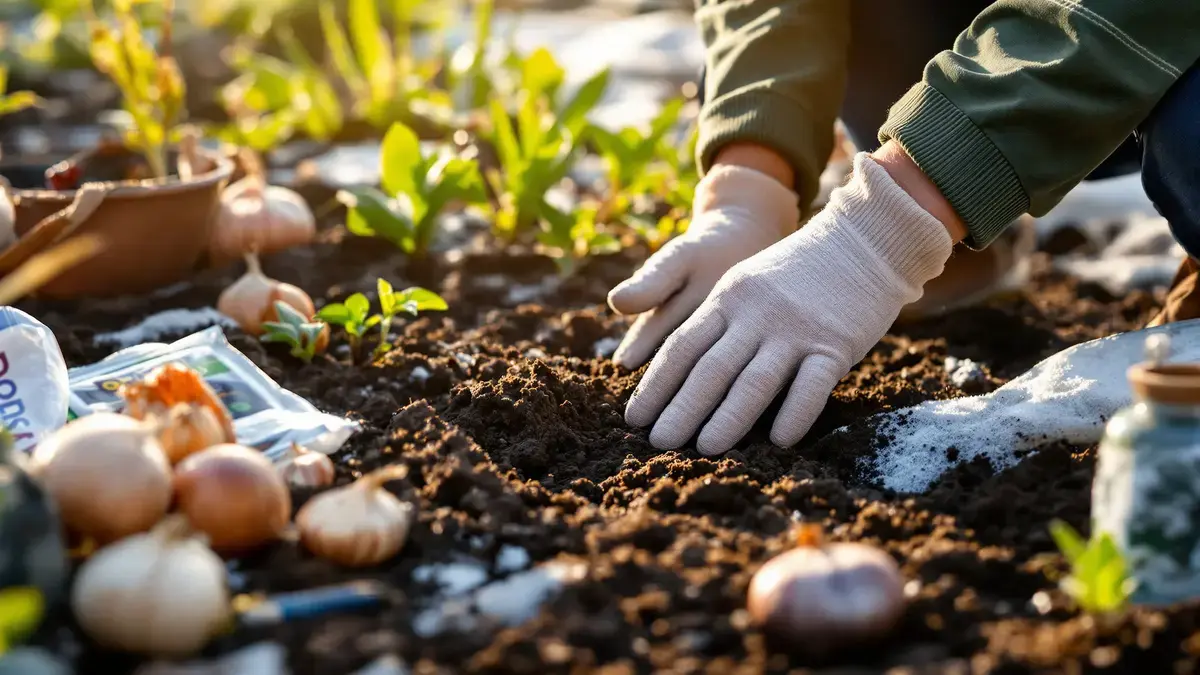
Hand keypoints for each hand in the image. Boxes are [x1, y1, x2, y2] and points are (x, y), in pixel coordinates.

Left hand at [625, 153, 954, 454]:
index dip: (656, 385)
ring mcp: (796, 330)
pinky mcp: (835, 343)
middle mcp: (756, 315)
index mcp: (728, 299)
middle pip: (712, 367)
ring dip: (729, 417)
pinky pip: (812, 384)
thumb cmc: (799, 273)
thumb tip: (680, 370)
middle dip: (681, 408)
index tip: (634, 418)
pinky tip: (780, 441)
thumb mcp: (746, 282)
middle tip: (658, 444)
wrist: (863, 240)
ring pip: (756, 379)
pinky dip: (795, 413)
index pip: (683, 347)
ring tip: (705, 449)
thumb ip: (716, 321)